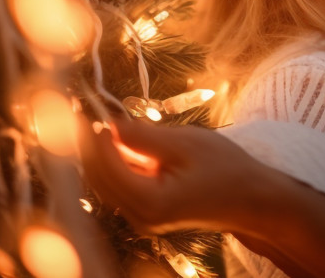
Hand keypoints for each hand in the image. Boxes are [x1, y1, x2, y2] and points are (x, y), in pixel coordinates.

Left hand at [80, 116, 324, 277]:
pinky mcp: (147, 211)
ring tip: (86, 117)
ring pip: (106, 181)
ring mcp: (142, 217)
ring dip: (96, 151)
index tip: (78, 107)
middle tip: (73, 108)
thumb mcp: (186, 144)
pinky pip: (120, 183)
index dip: (89, 137)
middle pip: (99, 177)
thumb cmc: (226, 169)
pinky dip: (112, 160)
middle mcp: (140, 217)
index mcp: (150, 203)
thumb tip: (109, 124)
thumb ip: (144, 137)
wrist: (251, 200)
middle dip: (85, 143)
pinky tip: (110, 136)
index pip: (106, 167)